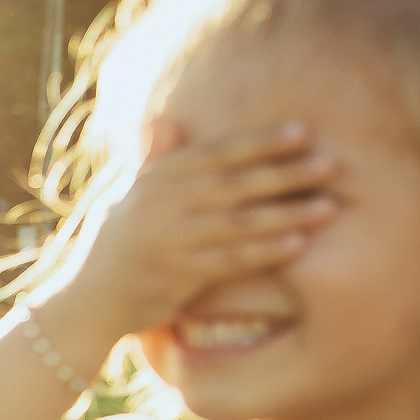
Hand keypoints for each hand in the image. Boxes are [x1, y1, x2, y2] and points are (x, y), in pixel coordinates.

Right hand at [40, 118, 339, 342]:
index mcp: (156, 180)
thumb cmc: (113, 246)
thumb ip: (152, 160)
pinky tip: (298, 245)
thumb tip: (162, 118)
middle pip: (236, 184)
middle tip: (333, 164)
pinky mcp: (176, 275)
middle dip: (287, 173)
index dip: (262, 141)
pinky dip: (265, 252)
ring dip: (287, 214)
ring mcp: (169, 240)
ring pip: (239, 223)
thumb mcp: (125, 196)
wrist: (86, 301)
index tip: (303, 130)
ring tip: (328, 208)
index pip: (218, 153)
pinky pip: (230, 260)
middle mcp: (162, 204)